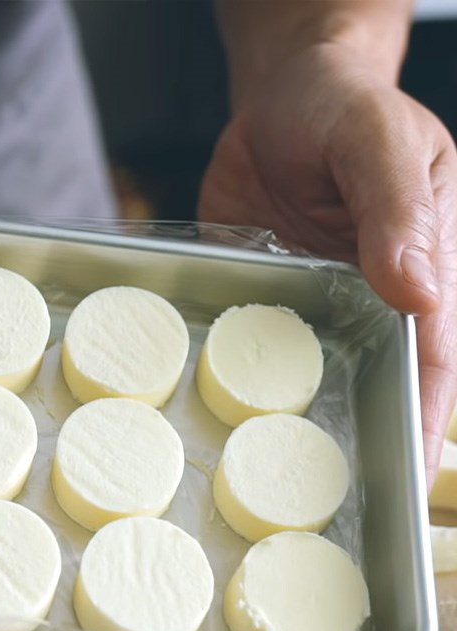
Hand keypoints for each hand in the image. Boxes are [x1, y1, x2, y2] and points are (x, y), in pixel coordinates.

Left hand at [199, 43, 456, 484]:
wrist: (283, 96)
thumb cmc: (342, 108)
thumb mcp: (376, 141)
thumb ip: (395, 209)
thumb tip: (415, 290)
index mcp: (421, 265)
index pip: (433, 354)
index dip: (427, 414)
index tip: (415, 471)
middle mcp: (371, 296)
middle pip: (380, 379)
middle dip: (366, 436)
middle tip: (332, 501)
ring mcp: (316, 302)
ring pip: (316, 375)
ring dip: (301, 422)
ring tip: (275, 483)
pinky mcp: (267, 300)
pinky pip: (258, 350)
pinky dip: (248, 384)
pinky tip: (229, 418)